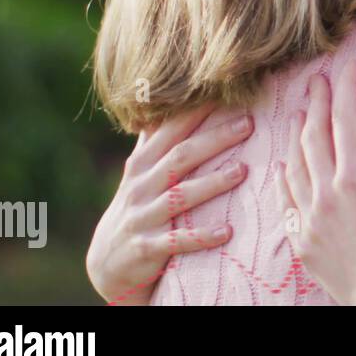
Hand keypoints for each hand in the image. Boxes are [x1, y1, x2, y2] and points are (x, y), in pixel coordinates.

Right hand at [86, 104, 253, 304]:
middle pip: (180, 156)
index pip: (171, 130)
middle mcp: (141, 186)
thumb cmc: (136, 207)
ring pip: (180, 196)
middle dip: (214, 139)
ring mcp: (143, 217)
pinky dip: (202, 235)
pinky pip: (177, 240)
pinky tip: (227, 230)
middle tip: (248, 123)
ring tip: (243, 170)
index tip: (228, 92)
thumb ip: (155, 140)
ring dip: (212, 183)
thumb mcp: (139, 172)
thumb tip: (166, 100)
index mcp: (142, 164)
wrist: (107, 263)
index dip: (197, 111)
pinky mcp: (147, 247)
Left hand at [276, 61, 355, 305]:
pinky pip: (286, 204)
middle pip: (314, 138)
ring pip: (293, 167)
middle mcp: (326, 196)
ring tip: (299, 114)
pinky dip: (283, 179)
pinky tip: (283, 168)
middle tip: (319, 81)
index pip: (346, 121)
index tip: (349, 68)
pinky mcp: (304, 245)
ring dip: (295, 136)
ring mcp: (311, 222)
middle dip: (317, 104)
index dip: (347, 90)